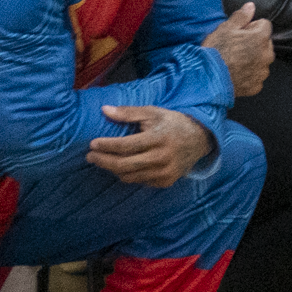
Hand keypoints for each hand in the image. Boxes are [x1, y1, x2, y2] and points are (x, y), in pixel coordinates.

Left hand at [88, 104, 216, 185]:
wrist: (200, 139)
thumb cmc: (173, 123)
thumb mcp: (153, 113)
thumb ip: (128, 113)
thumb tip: (104, 110)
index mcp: (158, 138)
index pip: (126, 146)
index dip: (107, 146)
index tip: (92, 144)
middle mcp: (162, 158)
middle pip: (124, 164)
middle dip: (103, 161)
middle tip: (90, 156)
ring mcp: (164, 172)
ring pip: (129, 176)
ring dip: (112, 169)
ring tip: (103, 160)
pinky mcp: (165, 181)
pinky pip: (139, 181)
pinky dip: (128, 174)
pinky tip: (122, 166)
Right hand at [204, 3, 272, 98]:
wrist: (206, 80)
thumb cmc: (215, 52)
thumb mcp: (225, 28)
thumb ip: (241, 16)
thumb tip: (251, 6)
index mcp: (261, 38)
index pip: (264, 25)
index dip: (250, 27)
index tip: (238, 33)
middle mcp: (267, 55)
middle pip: (264, 43)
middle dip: (253, 43)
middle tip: (234, 48)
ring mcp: (262, 72)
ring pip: (261, 60)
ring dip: (252, 60)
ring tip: (233, 62)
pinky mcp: (256, 86)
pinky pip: (255, 77)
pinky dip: (248, 76)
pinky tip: (235, 74)